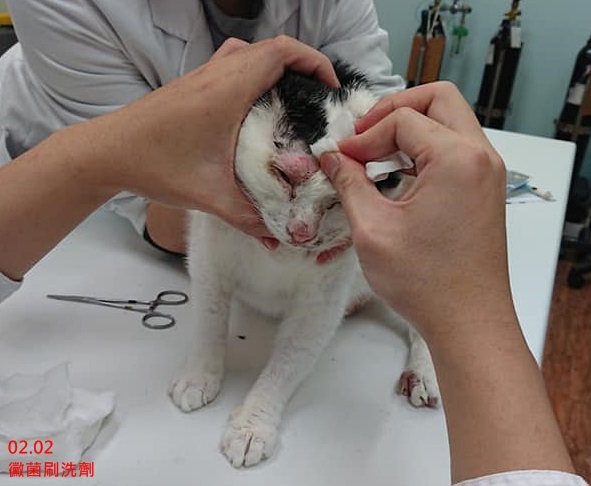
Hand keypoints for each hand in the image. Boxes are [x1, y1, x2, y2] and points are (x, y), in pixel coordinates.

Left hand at [94, 36, 337, 239]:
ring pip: (247, 52)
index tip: (328, 85)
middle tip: (314, 96)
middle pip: (269, 48)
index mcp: (227, 92)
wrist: (106, 153)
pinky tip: (251, 106)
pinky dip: (251, 72)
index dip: (313, 60)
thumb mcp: (209, 196)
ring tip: (289, 96)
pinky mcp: (190, 85)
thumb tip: (278, 237)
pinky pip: (229, 64)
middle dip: (300, 65)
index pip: (280, 52)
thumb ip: (249, 218)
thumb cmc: (153, 165)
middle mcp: (215, 75)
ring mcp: (200, 76)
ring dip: (273, 65)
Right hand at [320, 82, 509, 340]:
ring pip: (450, 121)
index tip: (341, 159)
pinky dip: (426, 149)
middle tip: (363, 136)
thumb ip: (349, 183)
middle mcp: (481, 156)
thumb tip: (331, 156)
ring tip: (376, 154)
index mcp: (457, 158)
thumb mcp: (373, 229)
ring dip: (411, 128)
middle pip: (438, 99)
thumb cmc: (423, 281)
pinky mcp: (485, 189)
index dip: (364, 136)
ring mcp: (488, 172)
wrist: (469, 323)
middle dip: (395, 109)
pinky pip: (456, 148)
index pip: (403, 120)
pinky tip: (399, 173)